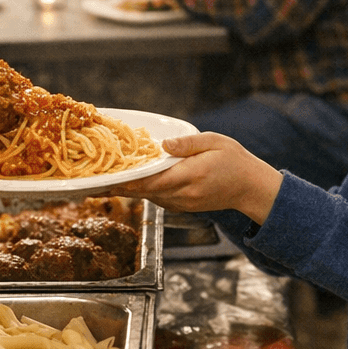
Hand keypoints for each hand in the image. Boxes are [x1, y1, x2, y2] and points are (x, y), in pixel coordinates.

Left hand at [112, 132, 282, 221]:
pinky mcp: (184, 207)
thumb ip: (188, 143)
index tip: (107, 178)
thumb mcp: (215, 142)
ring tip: (108, 181)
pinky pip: (159, 199)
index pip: (152, 180)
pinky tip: (132, 183)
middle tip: (96, 181)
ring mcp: (183, 204)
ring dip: (131, 190)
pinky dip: (145, 192)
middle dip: (121, 186)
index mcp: (190, 176)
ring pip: (150, 197)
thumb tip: (164, 143)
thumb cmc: (235, 161)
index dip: (128, 180)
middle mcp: (184, 194)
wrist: (251, 188)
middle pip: (145, 191)